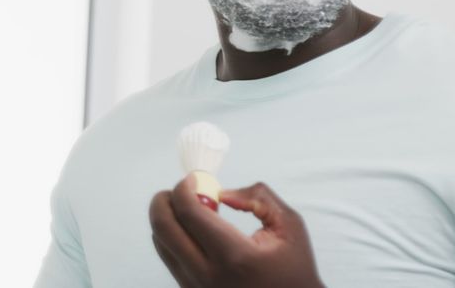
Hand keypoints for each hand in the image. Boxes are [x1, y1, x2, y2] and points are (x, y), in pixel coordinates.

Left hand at [148, 176, 323, 287]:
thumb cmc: (293, 267)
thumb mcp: (289, 225)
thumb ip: (257, 197)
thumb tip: (220, 193)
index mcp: (234, 256)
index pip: (190, 213)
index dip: (184, 188)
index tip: (193, 178)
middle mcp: (208, 275)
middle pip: (163, 228)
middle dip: (164, 200)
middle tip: (181, 189)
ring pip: (160, 243)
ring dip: (166, 218)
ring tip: (188, 208)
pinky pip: (169, 259)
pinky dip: (172, 237)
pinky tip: (191, 229)